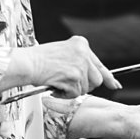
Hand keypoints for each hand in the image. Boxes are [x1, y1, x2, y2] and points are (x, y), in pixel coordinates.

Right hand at [2, 36, 120, 96]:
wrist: (25, 63)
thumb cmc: (38, 60)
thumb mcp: (62, 53)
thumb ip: (78, 61)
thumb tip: (95, 76)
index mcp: (81, 44)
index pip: (99, 63)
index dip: (108, 76)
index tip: (115, 84)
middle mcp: (83, 52)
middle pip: (96, 79)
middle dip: (86, 86)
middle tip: (70, 85)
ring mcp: (80, 65)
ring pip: (86, 88)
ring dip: (73, 90)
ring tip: (57, 82)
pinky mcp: (74, 77)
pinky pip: (76, 94)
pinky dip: (65, 94)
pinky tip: (55, 86)